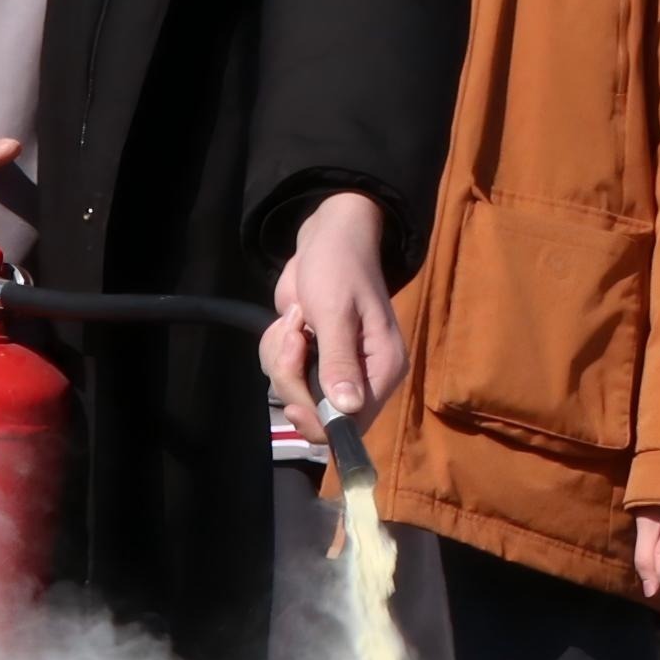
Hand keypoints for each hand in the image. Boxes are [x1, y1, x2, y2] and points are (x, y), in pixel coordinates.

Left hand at [261, 191, 401, 445]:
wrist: (327, 235)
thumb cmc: (339, 266)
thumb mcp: (336, 312)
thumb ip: (339, 361)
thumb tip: (349, 410)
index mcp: (383, 370)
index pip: (354, 424)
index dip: (320, 422)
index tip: (292, 404)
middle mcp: (363, 377)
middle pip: (317, 413)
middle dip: (292, 377)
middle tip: (293, 335)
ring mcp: (334, 369)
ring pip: (293, 391)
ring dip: (281, 357)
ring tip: (295, 319)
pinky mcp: (311, 358)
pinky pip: (282, 373)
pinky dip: (276, 347)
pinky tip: (290, 320)